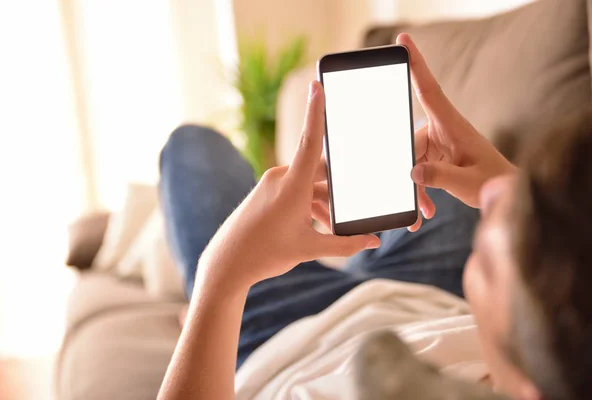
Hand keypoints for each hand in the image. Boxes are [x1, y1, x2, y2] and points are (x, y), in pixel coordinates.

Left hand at [196, 81, 379, 291]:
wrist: (227, 263)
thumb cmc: (265, 254)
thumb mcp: (310, 249)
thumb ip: (345, 243)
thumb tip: (373, 241)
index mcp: (292, 185)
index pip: (310, 140)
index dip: (317, 111)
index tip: (318, 84)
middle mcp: (281, 177)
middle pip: (322, 171)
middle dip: (342, 186)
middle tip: (362, 195)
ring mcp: (273, 184)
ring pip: (311, 185)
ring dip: (327, 203)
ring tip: (338, 229)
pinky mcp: (268, 192)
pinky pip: (298, 191)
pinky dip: (312, 205)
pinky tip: (321, 227)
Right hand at [397, 33, 515, 227]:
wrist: (507, 195)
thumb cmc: (494, 183)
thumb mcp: (467, 182)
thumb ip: (439, 177)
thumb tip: (412, 172)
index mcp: (452, 125)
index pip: (429, 90)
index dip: (415, 64)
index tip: (402, 41)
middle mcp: (442, 130)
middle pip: (409, 142)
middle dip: (406, 170)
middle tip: (413, 199)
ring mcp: (439, 144)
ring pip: (411, 160)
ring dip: (415, 188)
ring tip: (424, 212)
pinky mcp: (437, 157)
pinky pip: (418, 170)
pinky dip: (420, 191)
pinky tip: (426, 212)